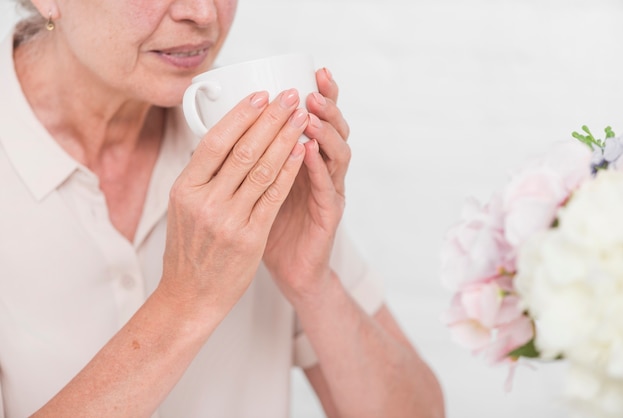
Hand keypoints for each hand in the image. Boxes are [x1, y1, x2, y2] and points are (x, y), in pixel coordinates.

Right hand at [158, 90, 307, 316]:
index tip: (261, 95)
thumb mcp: (183, 208)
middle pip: (243, 150)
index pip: (215, 142)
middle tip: (290, 97)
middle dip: (271, 118)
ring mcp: (228, 220)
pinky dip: (289, 171)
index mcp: (184, 189)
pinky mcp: (250, 237)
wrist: (191, 296)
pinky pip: (274, 196)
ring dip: (286, 139)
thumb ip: (201, 176)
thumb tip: (222, 138)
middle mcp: (205, 202)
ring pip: (263, 169)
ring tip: (301, 117)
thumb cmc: (190, 249)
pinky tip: (301, 152)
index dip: (241, 115)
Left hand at [263, 68, 350, 303]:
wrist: (289, 270)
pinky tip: (309, 150)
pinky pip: (328, 188)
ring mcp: (330, 192)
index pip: (319, 120)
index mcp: (307, 161)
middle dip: (327, 105)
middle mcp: (323, 171)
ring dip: (326, 131)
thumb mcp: (259, 187)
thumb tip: (223, 130)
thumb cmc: (270, 226)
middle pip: (334, 130)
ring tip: (311, 113)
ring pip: (338, 155)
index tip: (312, 69)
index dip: (320, 95)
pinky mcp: (330, 215)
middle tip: (315, 84)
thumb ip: (252, 161)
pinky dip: (319, 168)